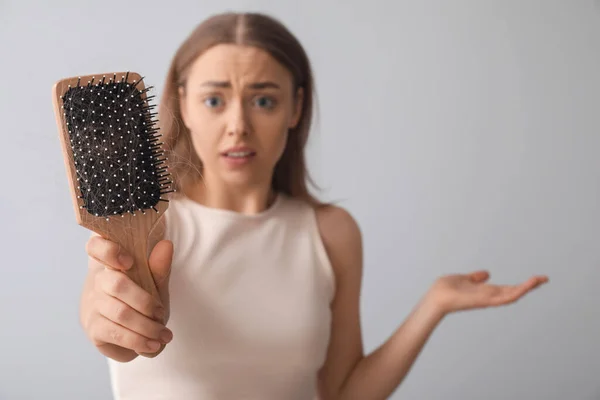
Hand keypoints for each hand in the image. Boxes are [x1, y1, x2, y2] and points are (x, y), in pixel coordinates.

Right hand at [80, 234, 173, 358]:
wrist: (130, 327)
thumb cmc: (142, 297)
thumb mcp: (154, 282)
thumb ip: (158, 267)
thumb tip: (166, 245)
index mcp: (111, 262)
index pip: (96, 246)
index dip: (109, 251)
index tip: (129, 262)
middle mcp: (98, 281)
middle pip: (117, 284)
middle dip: (146, 302)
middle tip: (162, 313)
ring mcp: (93, 305)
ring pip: (120, 313)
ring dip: (147, 327)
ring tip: (164, 335)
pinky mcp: (93, 328)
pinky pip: (115, 334)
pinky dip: (138, 341)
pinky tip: (153, 346)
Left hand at [427, 270, 548, 315]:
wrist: (435, 298)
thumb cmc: (444, 290)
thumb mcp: (463, 279)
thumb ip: (475, 278)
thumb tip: (487, 273)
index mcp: (485, 291)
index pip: (507, 288)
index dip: (520, 284)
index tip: (534, 279)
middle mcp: (489, 297)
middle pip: (514, 291)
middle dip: (529, 286)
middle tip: (545, 278)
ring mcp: (489, 300)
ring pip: (513, 295)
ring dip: (528, 287)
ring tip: (541, 279)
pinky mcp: (487, 301)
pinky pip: (506, 297)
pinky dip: (518, 291)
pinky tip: (528, 285)